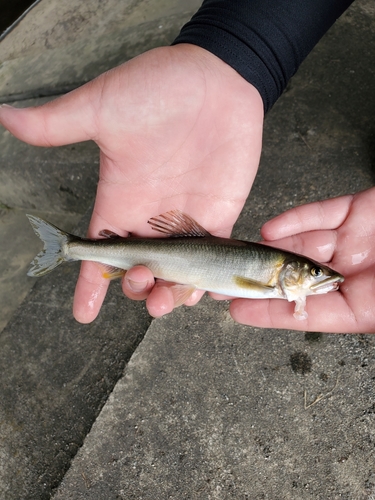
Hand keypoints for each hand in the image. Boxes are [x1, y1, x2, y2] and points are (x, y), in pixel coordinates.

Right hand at [0, 44, 263, 321]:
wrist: (215, 77)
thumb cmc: (158, 88)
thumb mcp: (101, 107)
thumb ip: (56, 123)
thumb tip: (5, 116)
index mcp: (121, 200)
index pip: (99, 252)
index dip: (90, 284)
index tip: (84, 313)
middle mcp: (151, 218)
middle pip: (138, 271)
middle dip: (134, 288)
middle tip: (139, 280)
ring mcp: (186, 221)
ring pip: (176, 275)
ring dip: (169, 294)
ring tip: (165, 299)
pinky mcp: (220, 216)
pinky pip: (216, 260)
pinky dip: (212, 281)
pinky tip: (208, 293)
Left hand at [230, 187, 374, 332]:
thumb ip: (356, 311)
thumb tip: (307, 312)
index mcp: (363, 303)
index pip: (308, 311)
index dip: (270, 312)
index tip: (238, 310)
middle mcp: (354, 272)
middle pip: (298, 276)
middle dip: (261, 277)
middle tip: (228, 280)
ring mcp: (354, 240)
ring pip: (304, 244)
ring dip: (271, 249)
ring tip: (243, 253)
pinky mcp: (357, 210)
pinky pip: (321, 214)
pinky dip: (294, 219)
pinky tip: (270, 230)